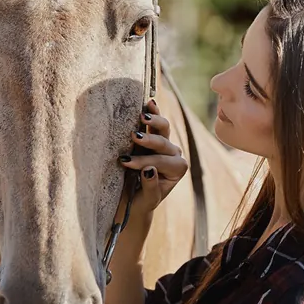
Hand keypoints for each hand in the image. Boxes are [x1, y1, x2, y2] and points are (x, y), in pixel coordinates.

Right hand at [120, 99, 187, 213]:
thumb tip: (149, 170)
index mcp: (177, 170)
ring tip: (142, 117)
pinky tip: (149, 103)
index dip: (144, 161)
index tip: (125, 162)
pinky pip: (156, 122)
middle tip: (133, 137)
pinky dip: (153, 112)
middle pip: (164, 143)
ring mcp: (165, 143)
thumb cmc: (141, 201)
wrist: (134, 199)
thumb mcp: (147, 199)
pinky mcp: (154, 135)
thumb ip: (151, 187)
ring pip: (163, 129)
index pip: (162, 162)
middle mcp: (174, 154)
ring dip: (153, 121)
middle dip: (148, 141)